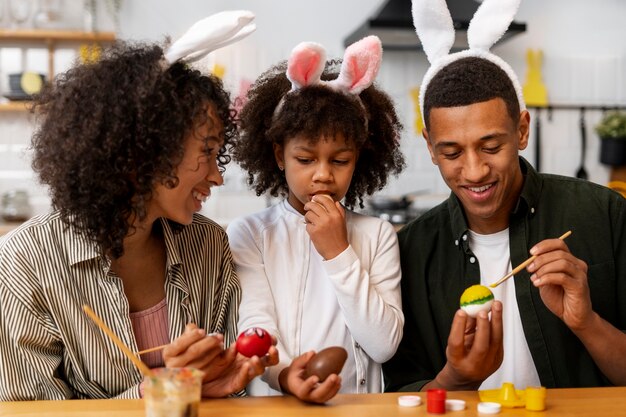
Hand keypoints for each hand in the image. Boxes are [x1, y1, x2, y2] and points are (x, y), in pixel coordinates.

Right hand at [163, 323, 225, 380]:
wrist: (183, 368)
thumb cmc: (184, 349)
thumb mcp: (183, 339)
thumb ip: (190, 331)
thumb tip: (194, 327)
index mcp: (169, 353)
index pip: (180, 343)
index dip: (193, 336)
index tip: (203, 331)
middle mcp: (174, 365)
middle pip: (193, 352)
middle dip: (208, 342)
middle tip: (219, 336)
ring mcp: (184, 374)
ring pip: (202, 362)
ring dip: (214, 351)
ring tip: (221, 344)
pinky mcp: (194, 380)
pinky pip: (208, 371)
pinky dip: (217, 361)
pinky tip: (221, 354)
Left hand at [164, 324, 279, 396]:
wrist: (196, 380)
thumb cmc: (203, 361)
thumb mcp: (200, 346)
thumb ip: (198, 335)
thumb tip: (191, 325)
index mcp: (244, 351)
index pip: (260, 345)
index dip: (268, 341)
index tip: (271, 336)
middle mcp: (246, 362)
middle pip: (266, 359)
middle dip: (272, 354)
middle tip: (271, 348)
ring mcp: (242, 374)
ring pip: (258, 370)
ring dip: (260, 363)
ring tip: (255, 358)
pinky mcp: (235, 384)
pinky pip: (244, 380)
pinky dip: (247, 373)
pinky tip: (246, 366)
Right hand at [278, 351, 341, 403]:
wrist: (296, 382)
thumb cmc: (295, 372)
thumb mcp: (295, 364)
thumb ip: (303, 359)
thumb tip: (312, 354)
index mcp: (299, 389)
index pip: (303, 389)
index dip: (309, 384)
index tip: (316, 378)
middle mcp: (307, 396)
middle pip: (318, 395)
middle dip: (327, 386)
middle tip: (334, 376)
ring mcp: (315, 398)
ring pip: (325, 397)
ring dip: (333, 388)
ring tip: (338, 378)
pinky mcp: (321, 397)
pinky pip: (329, 395)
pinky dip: (335, 389)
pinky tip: (339, 381)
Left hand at [303, 194, 348, 259]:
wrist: (337, 252)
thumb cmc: (340, 238)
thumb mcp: (342, 222)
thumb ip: (340, 211)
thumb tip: (335, 202)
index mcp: (336, 215)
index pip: (326, 200)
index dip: (318, 197)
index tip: (314, 198)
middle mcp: (328, 218)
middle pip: (314, 205)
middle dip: (308, 205)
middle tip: (307, 207)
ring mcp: (320, 225)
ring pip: (308, 214)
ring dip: (307, 217)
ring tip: (310, 220)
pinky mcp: (314, 232)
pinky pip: (307, 225)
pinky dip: (308, 227)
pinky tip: (313, 230)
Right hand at [432, 301, 502, 390]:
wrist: (467, 377)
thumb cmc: (458, 357)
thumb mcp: (453, 344)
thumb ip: (462, 328)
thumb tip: (468, 309)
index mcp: (457, 361)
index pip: (457, 343)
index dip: (459, 326)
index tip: (462, 311)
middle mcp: (473, 365)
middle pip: (481, 345)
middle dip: (483, 325)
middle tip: (483, 309)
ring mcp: (489, 364)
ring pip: (495, 341)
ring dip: (496, 321)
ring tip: (496, 305)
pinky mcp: (498, 359)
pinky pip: (499, 340)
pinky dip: (497, 326)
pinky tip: (496, 314)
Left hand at [527, 237, 591, 330]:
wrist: (572, 316)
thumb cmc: (560, 298)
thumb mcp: (546, 280)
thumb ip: (542, 270)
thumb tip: (530, 261)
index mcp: (570, 261)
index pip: (560, 244)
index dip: (545, 245)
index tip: (532, 252)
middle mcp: (578, 265)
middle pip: (559, 253)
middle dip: (541, 259)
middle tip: (529, 268)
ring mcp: (580, 275)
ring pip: (562, 263)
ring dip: (544, 269)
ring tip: (534, 278)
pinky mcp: (579, 286)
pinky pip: (562, 277)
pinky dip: (547, 278)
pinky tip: (538, 283)